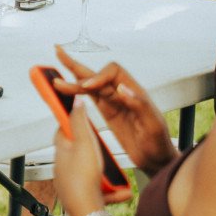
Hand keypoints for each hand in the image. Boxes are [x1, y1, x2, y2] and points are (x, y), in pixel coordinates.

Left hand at [53, 102, 106, 215]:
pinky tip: (121, 192)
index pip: (62, 130)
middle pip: (78, 152)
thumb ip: (81, 121)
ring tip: (116, 176)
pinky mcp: (81, 197)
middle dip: (94, 150)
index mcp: (61, 151)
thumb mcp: (85, 143)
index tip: (83, 118)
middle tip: (104, 149)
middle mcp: (63, 167)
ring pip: (90, 173)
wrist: (87, 213)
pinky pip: (97, 190)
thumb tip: (75, 101)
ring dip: (105, 173)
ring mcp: (71, 183)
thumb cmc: (83, 180)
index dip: (73, 122)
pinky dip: (110, 190)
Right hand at [55, 47, 172, 172]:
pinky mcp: (108, 113)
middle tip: (59, 54)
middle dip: (77, 66)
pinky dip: (78, 93)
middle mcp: (123, 93)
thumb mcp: (154, 126)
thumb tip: (123, 88)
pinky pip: (91, 99)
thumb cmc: (159, 144)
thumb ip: (139, 105)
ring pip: (90, 86)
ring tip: (56, 79)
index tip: (88, 86)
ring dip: (73, 81)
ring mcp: (114, 103)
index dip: (98, 75)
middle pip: (97, 74)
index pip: (113, 72)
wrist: (157, 160)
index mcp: (135, 92)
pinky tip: (68, 90)